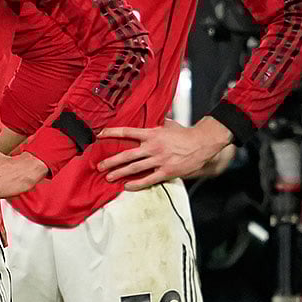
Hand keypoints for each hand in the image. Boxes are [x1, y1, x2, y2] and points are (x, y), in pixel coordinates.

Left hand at [97, 118, 231, 189]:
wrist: (202, 143)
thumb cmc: (184, 134)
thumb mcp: (167, 124)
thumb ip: (155, 123)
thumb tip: (149, 115)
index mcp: (151, 133)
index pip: (127, 132)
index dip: (112, 133)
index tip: (99, 135)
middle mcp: (152, 147)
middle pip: (127, 155)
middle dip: (111, 161)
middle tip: (99, 166)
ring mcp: (159, 160)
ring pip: (135, 168)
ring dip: (120, 173)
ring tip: (108, 177)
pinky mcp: (166, 171)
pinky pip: (149, 179)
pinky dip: (137, 184)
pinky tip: (127, 186)